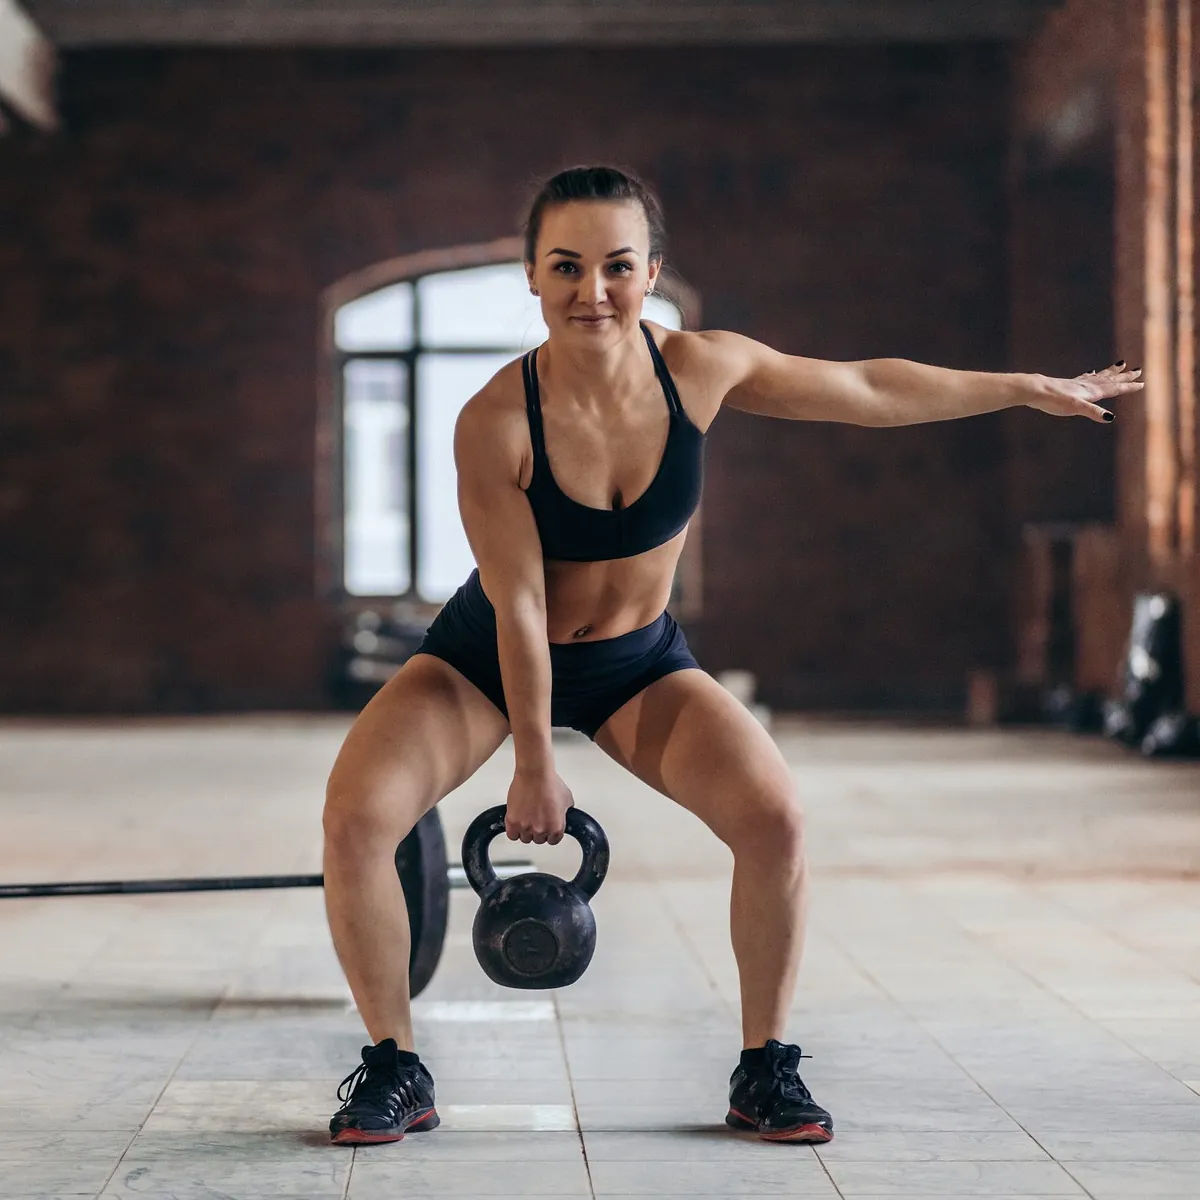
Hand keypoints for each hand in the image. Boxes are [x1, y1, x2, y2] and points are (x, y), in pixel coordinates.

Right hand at [505, 767, 573, 844]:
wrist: (535, 773)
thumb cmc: (549, 782)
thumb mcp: (567, 798)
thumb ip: (566, 811)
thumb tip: (563, 814)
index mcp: (557, 827)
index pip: (553, 840)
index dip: (550, 834)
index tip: (547, 829)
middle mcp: (542, 830)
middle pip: (539, 840)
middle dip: (538, 830)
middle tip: (537, 819)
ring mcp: (526, 827)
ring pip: (525, 838)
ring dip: (526, 830)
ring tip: (527, 818)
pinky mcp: (513, 822)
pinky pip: (512, 835)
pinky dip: (514, 831)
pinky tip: (517, 823)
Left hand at [1025, 361, 1143, 422]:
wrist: (1035, 390)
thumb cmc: (1054, 400)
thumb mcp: (1075, 408)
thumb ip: (1093, 412)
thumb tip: (1110, 418)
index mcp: (1091, 391)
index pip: (1114, 388)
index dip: (1128, 386)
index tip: (1142, 383)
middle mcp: (1087, 385)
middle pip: (1110, 379)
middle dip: (1124, 376)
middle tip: (1138, 370)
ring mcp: (1078, 384)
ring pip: (1099, 376)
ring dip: (1112, 372)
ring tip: (1121, 364)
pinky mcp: (1068, 385)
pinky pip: (1085, 378)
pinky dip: (1092, 375)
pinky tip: (1091, 372)